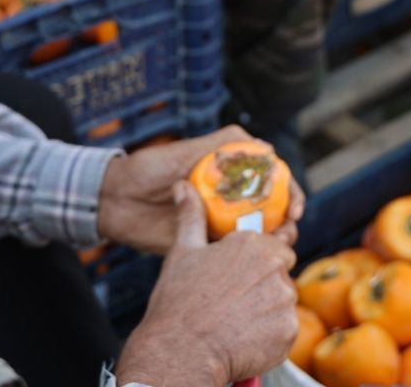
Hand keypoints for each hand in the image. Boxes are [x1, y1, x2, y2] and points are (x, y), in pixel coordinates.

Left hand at [97, 126, 304, 253]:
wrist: (115, 200)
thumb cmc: (148, 169)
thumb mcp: (185, 152)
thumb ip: (221, 145)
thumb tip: (267, 146)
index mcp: (229, 175)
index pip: (272, 181)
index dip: (290, 193)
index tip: (295, 207)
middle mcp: (228, 199)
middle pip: (272, 211)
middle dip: (288, 222)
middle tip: (289, 232)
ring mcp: (217, 224)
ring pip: (256, 236)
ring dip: (273, 243)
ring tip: (276, 249)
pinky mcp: (203, 246)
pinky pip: (230, 255)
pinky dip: (245, 260)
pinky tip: (252, 264)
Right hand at [115, 182, 299, 386]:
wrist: (182, 351)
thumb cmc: (179, 302)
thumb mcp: (183, 252)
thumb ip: (191, 215)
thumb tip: (184, 186)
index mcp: (253, 244)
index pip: (278, 246)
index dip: (261, 261)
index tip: (245, 275)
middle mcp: (274, 268)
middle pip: (282, 275)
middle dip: (265, 285)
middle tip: (237, 301)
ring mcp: (284, 301)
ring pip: (284, 303)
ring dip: (268, 310)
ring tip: (237, 321)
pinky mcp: (289, 331)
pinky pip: (285, 330)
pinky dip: (270, 335)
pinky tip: (245, 337)